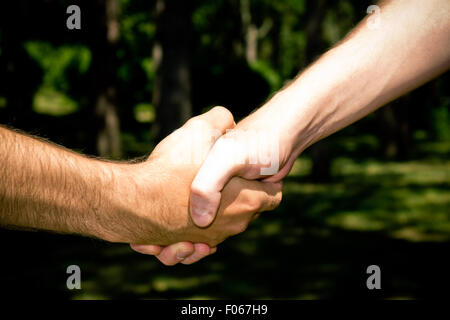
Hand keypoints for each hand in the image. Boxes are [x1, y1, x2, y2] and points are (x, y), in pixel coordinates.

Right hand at [123, 107, 281, 264]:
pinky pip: (198, 242)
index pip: (274, 195)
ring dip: (214, 212)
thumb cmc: (169, 170)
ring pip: (222, 226)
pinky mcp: (186, 247)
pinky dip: (195, 229)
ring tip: (198, 196)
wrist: (130, 203)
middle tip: (222, 177)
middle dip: (239, 194)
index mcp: (245, 200)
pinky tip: (183, 213)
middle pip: (248, 210)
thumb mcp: (199, 131)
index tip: (252, 170)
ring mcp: (209, 240)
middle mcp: (232, 226)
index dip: (266, 180)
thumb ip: (220, 120)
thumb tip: (227, 120)